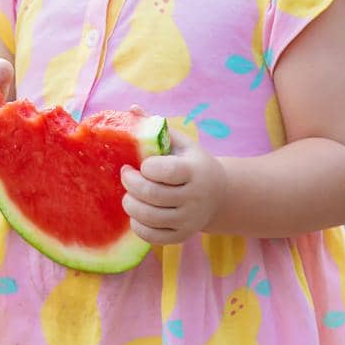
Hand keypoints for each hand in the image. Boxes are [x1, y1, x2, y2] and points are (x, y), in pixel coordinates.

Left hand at [119, 108, 227, 245]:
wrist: (218, 195)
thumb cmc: (191, 163)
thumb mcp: (180, 142)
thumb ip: (156, 126)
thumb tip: (131, 108)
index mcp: (195, 170)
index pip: (167, 171)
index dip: (146, 168)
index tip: (140, 164)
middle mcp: (195, 197)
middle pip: (152, 195)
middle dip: (130, 184)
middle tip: (125, 175)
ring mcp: (189, 220)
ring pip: (149, 217)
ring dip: (130, 203)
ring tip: (129, 193)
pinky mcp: (181, 236)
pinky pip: (152, 236)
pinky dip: (137, 224)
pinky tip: (137, 212)